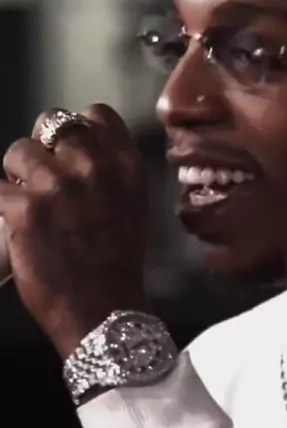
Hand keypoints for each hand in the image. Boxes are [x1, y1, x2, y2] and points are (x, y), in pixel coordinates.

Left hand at [0, 104, 147, 355]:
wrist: (104, 312)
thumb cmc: (117, 266)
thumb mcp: (131, 206)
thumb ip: (109, 172)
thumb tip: (76, 153)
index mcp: (125, 166)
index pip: (95, 115)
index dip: (76, 130)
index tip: (67, 151)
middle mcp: (93, 167)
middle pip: (52, 124)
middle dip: (43, 149)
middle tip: (41, 179)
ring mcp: (57, 185)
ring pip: (18, 152)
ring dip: (17, 175)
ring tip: (25, 203)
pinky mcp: (24, 209)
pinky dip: (2, 203)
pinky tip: (13, 221)